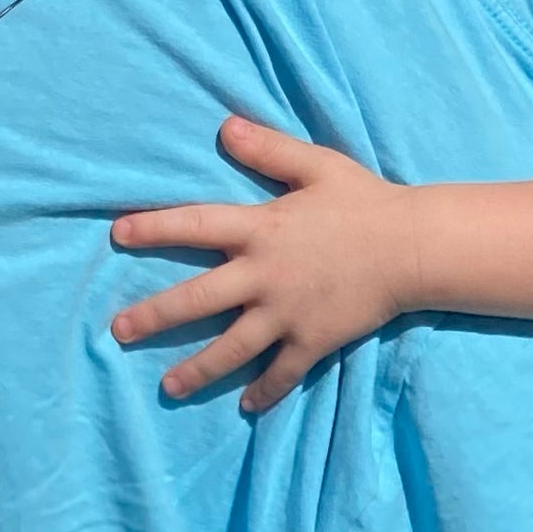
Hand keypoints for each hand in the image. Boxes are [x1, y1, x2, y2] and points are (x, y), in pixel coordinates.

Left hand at [111, 117, 421, 411]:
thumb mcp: (317, 165)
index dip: (154, 228)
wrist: (415, 247)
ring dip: (198, 369)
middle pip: (198, 299)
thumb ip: (268, 149)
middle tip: (118, 332)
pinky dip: (265, 390)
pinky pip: (283, 372)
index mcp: (260, 228)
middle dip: (154, 316)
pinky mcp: (313, 339)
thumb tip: (224, 126)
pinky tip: (246, 405)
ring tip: (168, 387)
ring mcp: (287, 312)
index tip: (117, 234)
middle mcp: (264, 275)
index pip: (194, 225)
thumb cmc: (365, 201)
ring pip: (232, 347)